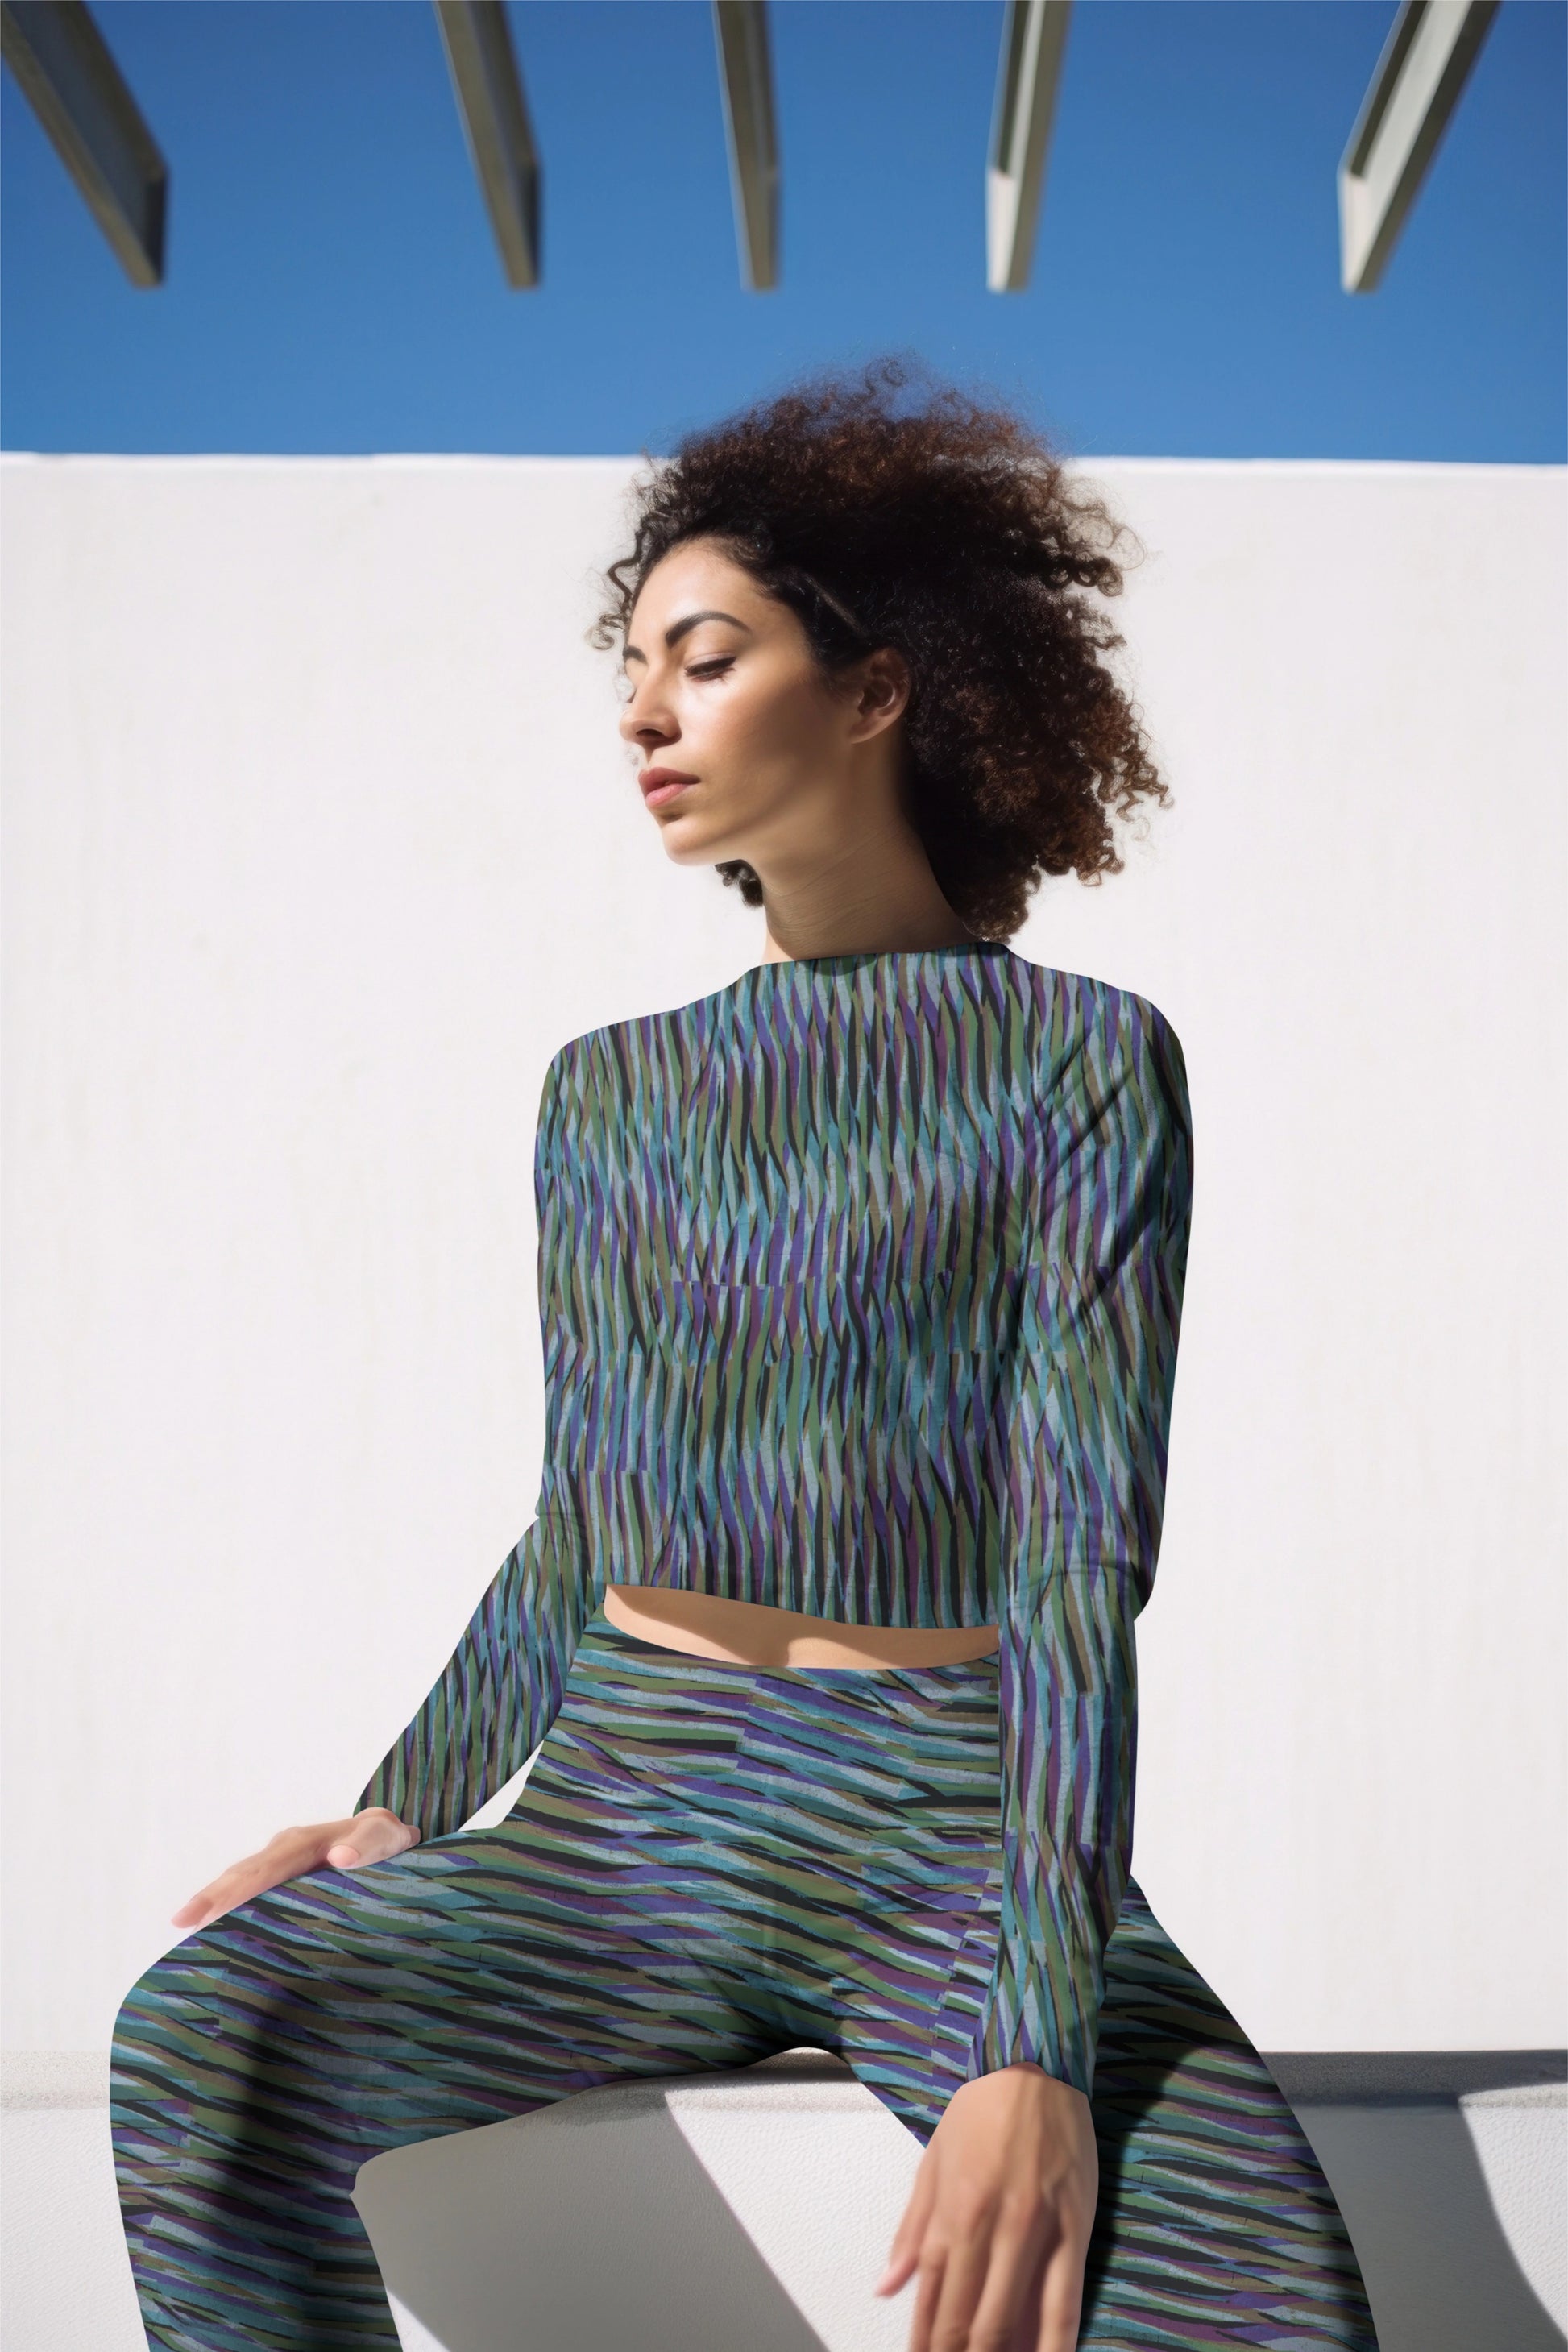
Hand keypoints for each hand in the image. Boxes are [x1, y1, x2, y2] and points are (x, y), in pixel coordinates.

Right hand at [170, 1807, 420, 1930]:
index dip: (239, 1887)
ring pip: (241, 1879)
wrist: (390, 1837)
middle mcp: (286, 1849)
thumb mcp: (387, 1838)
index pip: (267, 1867)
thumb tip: (340, 1856)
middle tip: (182, 1922)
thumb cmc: (388, 1841)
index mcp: (307, 1841)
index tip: (212, 1909)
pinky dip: (227, 1906)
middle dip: (214, 1896)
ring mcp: (280, 1863)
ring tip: (185, 1926)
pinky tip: (208, 1928)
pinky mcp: (281, 1879)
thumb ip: (369, 1844)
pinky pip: (249, 1890)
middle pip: (244, 1872)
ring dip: (214, 1901)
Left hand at [876, 2063, 1096, 2351]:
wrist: (1034, 2063)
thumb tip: (887, 2285)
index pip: (935, 2300)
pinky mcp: (1076, 2229)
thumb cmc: (980, 2109)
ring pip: (1014, 2318)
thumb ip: (912, 2230)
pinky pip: (1066, 2300)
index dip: (928, 2345)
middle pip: (971, 2319)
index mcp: (952, 2211)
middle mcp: (990, 2228)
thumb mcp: (932, 2160)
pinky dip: (1055, 2342)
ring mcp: (1035, 2231)